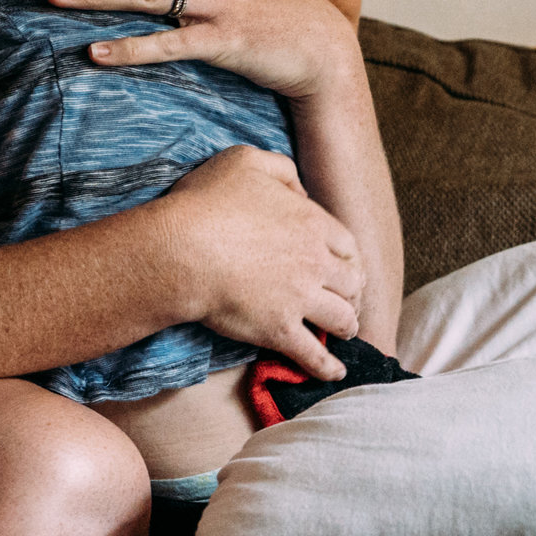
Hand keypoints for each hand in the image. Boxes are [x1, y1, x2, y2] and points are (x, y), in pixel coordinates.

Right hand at [153, 145, 357, 379]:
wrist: (182, 250)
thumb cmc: (206, 202)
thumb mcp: (246, 161)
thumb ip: (281, 170)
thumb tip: (300, 191)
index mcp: (312, 223)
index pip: (347, 244)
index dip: (348, 257)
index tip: (345, 265)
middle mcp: (315, 262)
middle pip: (351, 282)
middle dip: (353, 292)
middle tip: (349, 299)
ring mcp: (300, 299)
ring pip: (342, 318)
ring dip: (348, 325)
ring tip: (346, 332)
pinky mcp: (279, 330)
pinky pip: (313, 354)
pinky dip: (328, 367)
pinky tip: (335, 374)